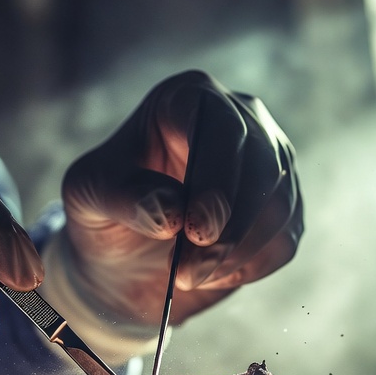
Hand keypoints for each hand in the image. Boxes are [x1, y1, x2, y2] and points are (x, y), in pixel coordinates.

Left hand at [61, 71, 301, 328]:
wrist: (124, 256)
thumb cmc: (106, 209)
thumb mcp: (90, 197)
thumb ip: (124, 198)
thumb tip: (171, 212)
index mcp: (188, 97)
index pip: (222, 125)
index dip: (215, 178)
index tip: (197, 231)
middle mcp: (241, 118)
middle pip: (262, 166)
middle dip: (229, 229)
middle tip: (187, 273)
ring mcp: (270, 161)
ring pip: (279, 206)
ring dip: (236, 253)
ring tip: (187, 277)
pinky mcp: (282, 206)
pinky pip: (284, 240)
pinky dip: (250, 266)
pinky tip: (211, 274)